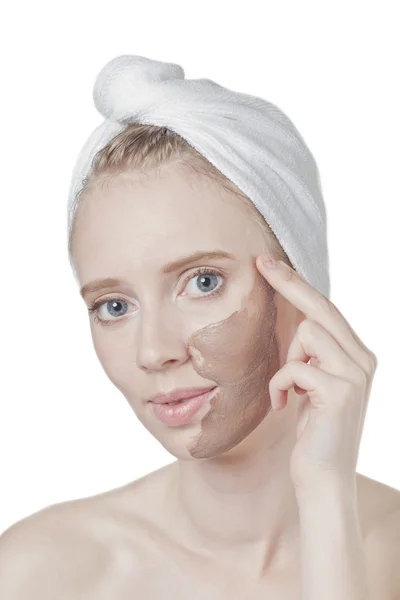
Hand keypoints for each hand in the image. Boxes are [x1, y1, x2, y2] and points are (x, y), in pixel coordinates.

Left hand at [256, 256, 377, 492]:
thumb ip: (312, 356)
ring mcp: (356, 374)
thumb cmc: (313, 432)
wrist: (323, 479)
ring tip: (288, 392)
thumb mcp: (313, 386)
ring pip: (308, 334)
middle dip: (289, 283)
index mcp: (357, 355)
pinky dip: (280, 385)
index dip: (299, 285)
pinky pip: (295, 367)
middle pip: (321, 308)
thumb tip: (297, 326)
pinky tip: (284, 406)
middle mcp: (363, 359)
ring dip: (286, 362)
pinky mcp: (341, 390)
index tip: (272, 263)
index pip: (327, 310)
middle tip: (261, 262)